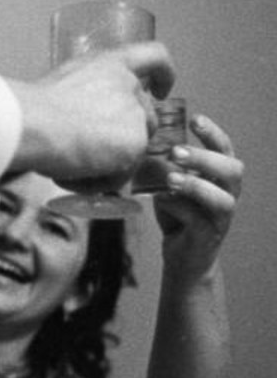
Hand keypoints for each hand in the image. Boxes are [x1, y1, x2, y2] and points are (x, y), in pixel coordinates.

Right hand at [8, 42, 174, 184]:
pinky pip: (120, 175)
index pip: (154, 57)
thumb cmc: (31, 109)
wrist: (32, 125)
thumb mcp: (61, 87)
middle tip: (89, 155)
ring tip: (67, 166)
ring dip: (103, 164)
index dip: (163, 74)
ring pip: (132, 151)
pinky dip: (96, 182)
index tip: (162, 89)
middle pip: (146, 117)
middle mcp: (130, 86)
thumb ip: (86, 94)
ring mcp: (137, 115)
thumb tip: (80, 119)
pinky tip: (71, 175)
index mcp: (109, 64)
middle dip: (124, 140)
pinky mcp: (137, 144)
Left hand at [151, 114, 242, 280]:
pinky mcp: (207, 236)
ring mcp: (221, 217)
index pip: (225, 150)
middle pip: (232, 170)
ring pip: (221, 198)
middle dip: (204, 158)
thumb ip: (164, 169)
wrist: (183, 258)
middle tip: (175, 152)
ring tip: (170, 179)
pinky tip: (161, 200)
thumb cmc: (177, 217)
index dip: (213, 134)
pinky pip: (197, 219)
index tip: (195, 119)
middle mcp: (227, 194)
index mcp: (220, 178)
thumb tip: (145, 146)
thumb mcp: (169, 188)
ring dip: (195, 185)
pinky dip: (178, 207)